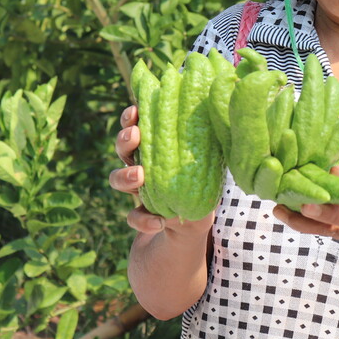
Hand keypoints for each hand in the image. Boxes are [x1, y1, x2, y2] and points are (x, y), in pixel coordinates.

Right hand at [108, 105, 215, 236]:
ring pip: (116, 178)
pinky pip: (133, 217)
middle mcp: (142, 166)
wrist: (194, 228)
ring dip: (125, 175)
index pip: (138, 127)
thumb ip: (213, 149)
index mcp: (156, 149)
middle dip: (124, 139)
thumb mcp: (211, 167)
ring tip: (139, 176)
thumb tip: (222, 123)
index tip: (135, 110)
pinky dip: (144, 220)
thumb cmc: (203, 188)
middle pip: (123, 147)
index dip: (131, 118)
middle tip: (135, 135)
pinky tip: (159, 222)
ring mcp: (138, 192)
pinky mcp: (140, 218)